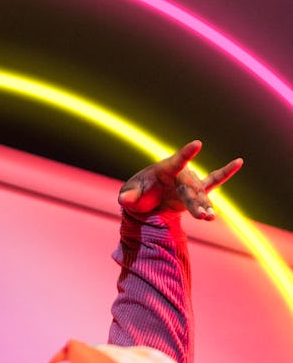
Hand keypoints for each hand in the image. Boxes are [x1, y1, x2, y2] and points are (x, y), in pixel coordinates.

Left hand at [119, 141, 242, 222]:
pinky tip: (238, 162)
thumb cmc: (138, 193)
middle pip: (190, 189)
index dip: (186, 154)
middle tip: (202, 217)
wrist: (147, 200)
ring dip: (205, 207)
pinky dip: (226, 173)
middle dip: (196, 203)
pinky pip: (213, 180)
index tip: (197, 144)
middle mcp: (180, 174)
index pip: (177, 161)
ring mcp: (189, 182)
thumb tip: (124, 200)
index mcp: (165, 169)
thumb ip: (128, 197)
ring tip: (209, 218)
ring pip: (200, 195)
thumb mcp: (130, 196)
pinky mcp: (195, 191)